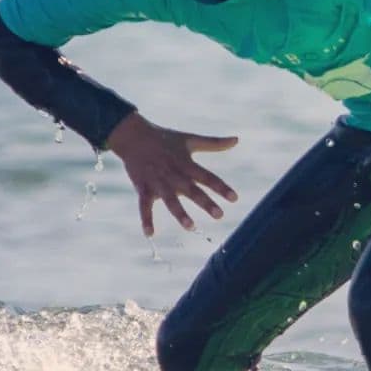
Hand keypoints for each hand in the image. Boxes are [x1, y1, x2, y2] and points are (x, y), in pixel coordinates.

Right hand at [104, 113, 238, 236]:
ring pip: (170, 199)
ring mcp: (158, 182)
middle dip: (205, 202)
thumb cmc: (165, 139)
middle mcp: (174, 174)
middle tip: (219, 215)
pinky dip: (146, 219)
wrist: (133, 136)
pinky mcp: (143, 188)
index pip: (207, 177)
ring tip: (191, 227)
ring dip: (180, 213)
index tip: (234, 198)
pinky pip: (144, 205)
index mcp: (187, 164)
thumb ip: (214, 143)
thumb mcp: (190, 140)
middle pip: (192, 190)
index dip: (221, 187)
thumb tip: (237, 139)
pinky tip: (150, 234)